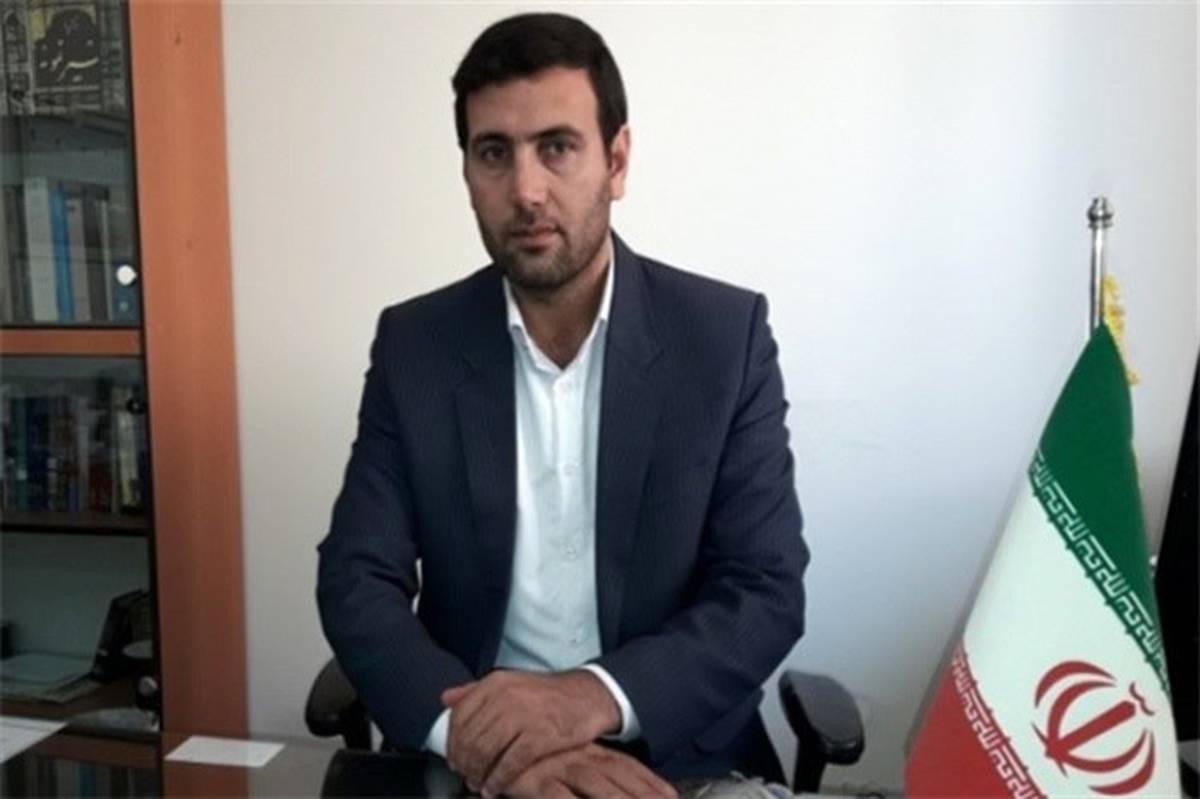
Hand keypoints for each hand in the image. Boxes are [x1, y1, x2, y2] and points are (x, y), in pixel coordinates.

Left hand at [442, 669, 620, 795]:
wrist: (588, 696)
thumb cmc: (547, 694)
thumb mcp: (511, 682)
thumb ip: (476, 690)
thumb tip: (446, 698)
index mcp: (496, 683)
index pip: (459, 716)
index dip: (452, 743)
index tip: (453, 758)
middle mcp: (506, 697)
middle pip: (470, 738)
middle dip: (463, 763)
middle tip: (464, 776)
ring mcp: (523, 716)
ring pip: (485, 753)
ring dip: (478, 775)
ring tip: (478, 784)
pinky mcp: (540, 737)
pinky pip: (509, 765)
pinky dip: (498, 781)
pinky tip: (494, 789)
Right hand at [505, 743, 676, 798]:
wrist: (498, 728)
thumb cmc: (533, 750)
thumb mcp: (566, 756)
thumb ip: (591, 765)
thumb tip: (617, 780)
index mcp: (590, 753)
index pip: (627, 768)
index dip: (649, 783)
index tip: (672, 797)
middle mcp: (581, 758)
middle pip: (620, 778)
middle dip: (643, 794)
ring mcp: (561, 767)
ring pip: (597, 786)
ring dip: (619, 797)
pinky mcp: (538, 780)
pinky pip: (559, 797)